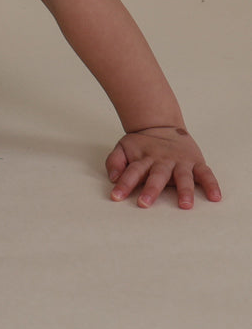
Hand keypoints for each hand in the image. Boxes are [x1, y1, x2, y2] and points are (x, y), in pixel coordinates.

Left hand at [105, 127, 221, 208]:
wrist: (161, 124)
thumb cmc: (142, 144)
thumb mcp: (124, 148)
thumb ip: (115, 161)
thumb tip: (113, 178)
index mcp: (144, 159)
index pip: (132, 172)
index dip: (124, 184)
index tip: (116, 197)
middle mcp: (162, 161)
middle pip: (156, 176)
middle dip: (151, 190)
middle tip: (145, 204)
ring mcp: (180, 162)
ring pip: (183, 176)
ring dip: (184, 190)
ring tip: (185, 205)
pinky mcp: (196, 162)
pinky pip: (206, 173)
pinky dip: (211, 184)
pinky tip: (215, 197)